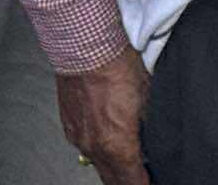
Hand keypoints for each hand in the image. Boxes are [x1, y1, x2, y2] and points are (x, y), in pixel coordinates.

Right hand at [57, 50, 150, 183]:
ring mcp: (79, 137)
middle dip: (126, 181)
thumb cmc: (117, 65)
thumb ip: (146, 124)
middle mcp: (94, 147)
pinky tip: (105, 141)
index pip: (132, 180)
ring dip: (111, 167)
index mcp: (117, 144)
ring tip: (124, 163)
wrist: (85, 47)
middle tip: (138, 178)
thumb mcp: (146, 96)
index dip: (143, 184)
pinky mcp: (68, 125)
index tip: (149, 182)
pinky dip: (96, 148)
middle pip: (112, 179)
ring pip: (97, 163)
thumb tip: (147, 135)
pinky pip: (84, 146)